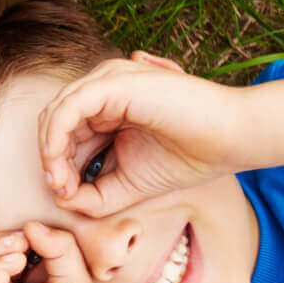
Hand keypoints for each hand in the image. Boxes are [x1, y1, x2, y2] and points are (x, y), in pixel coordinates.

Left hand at [39, 52, 246, 214]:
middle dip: (50, 159)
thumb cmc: (188, 158)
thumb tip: (60, 199)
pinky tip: (59, 160)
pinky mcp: (115, 82)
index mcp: (107, 110)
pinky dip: (57, 134)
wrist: (232, 139)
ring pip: (56, 112)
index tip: (65, 195)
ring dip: (51, 151)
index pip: (64, 134)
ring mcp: (109, 82)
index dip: (56, 165)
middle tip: (60, 190)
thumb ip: (94, 195)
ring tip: (61, 181)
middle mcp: (104, 91)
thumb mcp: (129, 185)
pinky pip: (70, 105)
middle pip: (54, 123)